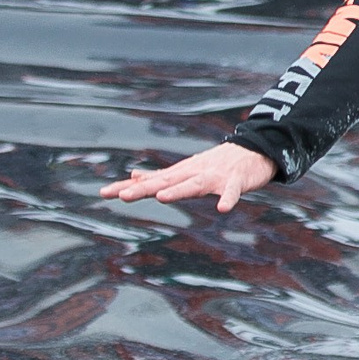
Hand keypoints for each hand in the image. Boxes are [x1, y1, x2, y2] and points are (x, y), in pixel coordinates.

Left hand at [101, 142, 275, 212]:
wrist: (255, 150)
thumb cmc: (217, 163)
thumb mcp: (185, 169)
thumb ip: (159, 176)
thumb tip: (132, 175)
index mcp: (180, 173)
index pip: (150, 181)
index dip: (127, 187)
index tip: (103, 193)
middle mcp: (193, 173)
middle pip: (166, 183)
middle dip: (145, 189)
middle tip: (122, 195)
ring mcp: (214, 177)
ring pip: (194, 185)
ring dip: (179, 191)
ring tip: (161, 198)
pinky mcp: (235, 181)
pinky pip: (231, 192)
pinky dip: (227, 199)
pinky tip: (223, 209)